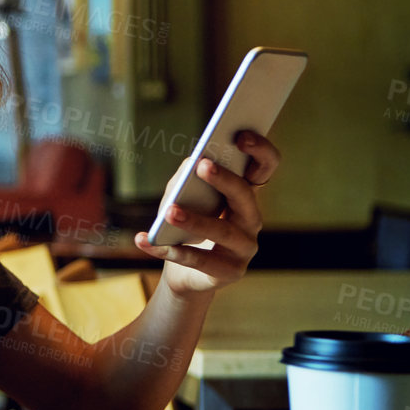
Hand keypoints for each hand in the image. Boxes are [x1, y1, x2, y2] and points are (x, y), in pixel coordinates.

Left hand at [134, 129, 280, 295]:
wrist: (182, 273)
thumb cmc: (184, 227)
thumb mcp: (180, 198)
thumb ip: (185, 179)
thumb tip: (191, 162)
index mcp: (245, 196)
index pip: (265, 169)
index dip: (261, 151)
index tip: (241, 135)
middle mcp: (251, 220)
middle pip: (245, 196)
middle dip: (225, 179)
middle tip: (202, 164)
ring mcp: (245, 248)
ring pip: (223, 231)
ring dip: (195, 220)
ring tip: (170, 211)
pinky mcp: (230, 272)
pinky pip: (198, 261)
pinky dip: (167, 250)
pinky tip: (144, 240)